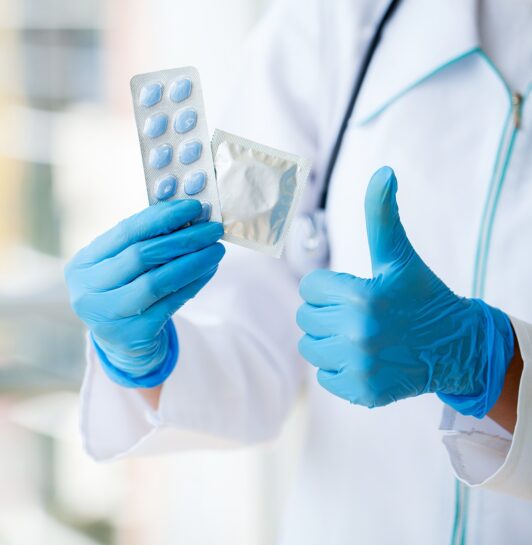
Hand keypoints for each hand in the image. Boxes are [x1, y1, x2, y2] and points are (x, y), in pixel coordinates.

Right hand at [65, 200, 224, 386]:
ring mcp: (108, 316)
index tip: (192, 207)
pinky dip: (193, 284)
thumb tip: (188, 215)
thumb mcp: (119, 265)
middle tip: (212, 228)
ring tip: (216, 249)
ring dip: (193, 261)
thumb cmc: (122, 290)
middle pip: (141, 256)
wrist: (119, 343)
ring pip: (158, 281)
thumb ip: (143, 241)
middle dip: (182, 238)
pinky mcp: (133, 335)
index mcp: (82, 264)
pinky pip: (170, 304)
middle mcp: (88, 291)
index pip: (124, 232)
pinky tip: (208, 270)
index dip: (160, 217)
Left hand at [296, 167, 513, 414]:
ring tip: (357, 334)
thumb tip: (382, 172)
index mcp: (361, 296)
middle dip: (326, 312)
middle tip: (356, 312)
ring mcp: (359, 366)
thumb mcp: (400, 256)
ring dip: (327, 340)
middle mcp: (357, 333)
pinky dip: (338, 368)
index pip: (309, 288)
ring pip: (309, 347)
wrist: (456, 347)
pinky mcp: (361, 392)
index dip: (328, 287)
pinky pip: (324, 376)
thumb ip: (382, 216)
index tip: (353, 290)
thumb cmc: (421, 296)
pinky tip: (364, 357)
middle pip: (305, 317)